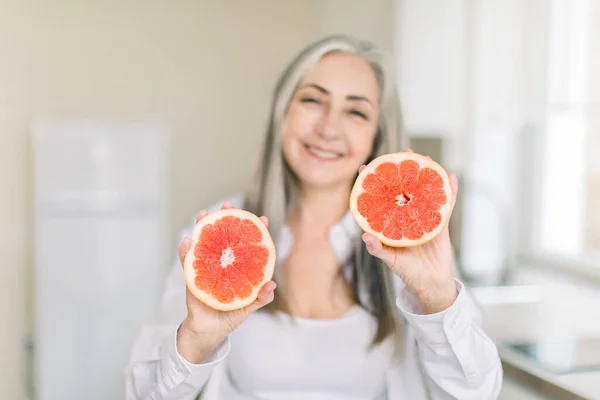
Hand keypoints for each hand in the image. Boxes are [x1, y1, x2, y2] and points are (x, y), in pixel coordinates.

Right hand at [176, 201, 276, 363]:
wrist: (209, 332)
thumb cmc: (230, 315)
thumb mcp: (249, 306)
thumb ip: (261, 297)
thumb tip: (272, 284)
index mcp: (237, 266)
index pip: (246, 244)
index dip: (254, 230)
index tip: (262, 218)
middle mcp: (222, 261)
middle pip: (224, 235)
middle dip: (225, 218)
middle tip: (228, 205)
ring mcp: (206, 266)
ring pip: (204, 241)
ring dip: (202, 226)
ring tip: (203, 213)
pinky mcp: (192, 276)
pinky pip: (187, 261)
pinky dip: (186, 250)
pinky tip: (187, 240)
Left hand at [360, 150, 458, 313]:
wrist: (431, 282)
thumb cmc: (407, 272)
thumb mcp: (390, 260)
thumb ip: (378, 249)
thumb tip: (365, 236)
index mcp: (390, 222)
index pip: (378, 198)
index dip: (372, 182)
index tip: (366, 166)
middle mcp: (405, 215)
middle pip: (402, 187)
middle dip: (402, 169)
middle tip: (402, 152)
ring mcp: (423, 216)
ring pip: (423, 190)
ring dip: (425, 173)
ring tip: (424, 157)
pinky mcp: (440, 222)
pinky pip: (445, 204)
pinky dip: (449, 190)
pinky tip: (450, 176)